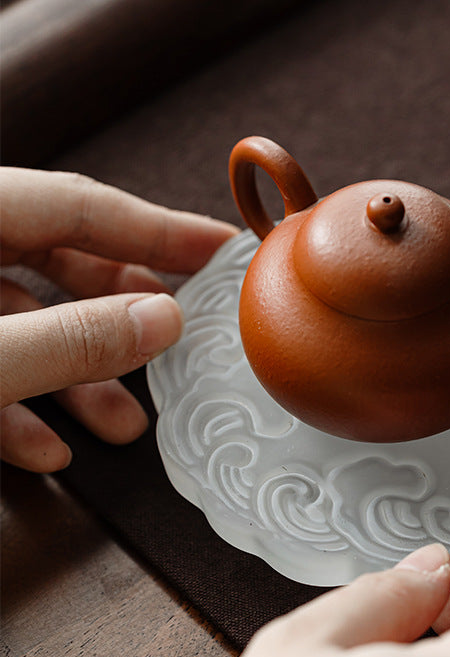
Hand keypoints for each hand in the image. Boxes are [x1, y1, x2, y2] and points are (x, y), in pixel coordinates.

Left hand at [0, 168, 237, 470]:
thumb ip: (66, 341)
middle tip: (178, 338)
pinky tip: (46, 449)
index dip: (158, 229)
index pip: (79, 206)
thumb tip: (161, 321)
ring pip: (18, 321)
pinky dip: (14, 405)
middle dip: (120, 314)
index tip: (222, 249)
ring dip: (73, 377)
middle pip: (54, 258)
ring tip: (123, 425)